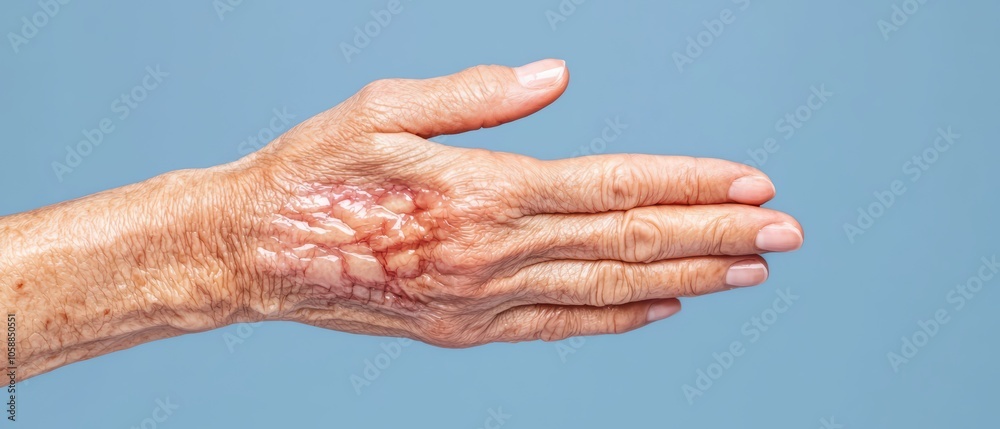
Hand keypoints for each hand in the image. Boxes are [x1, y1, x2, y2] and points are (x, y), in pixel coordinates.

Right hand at [229, 59, 803, 345]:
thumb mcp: (385, 107)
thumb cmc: (315, 172)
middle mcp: (495, 251)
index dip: (691, 185)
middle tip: (788, 234)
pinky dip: (621, 319)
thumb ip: (479, 96)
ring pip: (610, 290)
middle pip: (630, 242)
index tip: (753, 184)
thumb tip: (558, 77)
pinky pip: (561, 326)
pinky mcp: (466, 330)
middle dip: (717, 235)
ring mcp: (484, 299)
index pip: (615, 186)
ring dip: (688, 277)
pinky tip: (667, 306)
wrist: (253, 253)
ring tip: (750, 270)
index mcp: (483, 190)